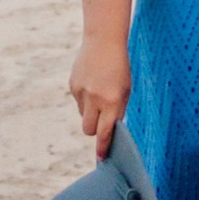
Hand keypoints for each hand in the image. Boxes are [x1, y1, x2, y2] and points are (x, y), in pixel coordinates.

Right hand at [68, 35, 131, 155]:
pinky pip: (78, 102)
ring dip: (91, 112)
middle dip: (95, 130)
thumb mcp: (126, 90)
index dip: (103, 147)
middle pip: (89, 130)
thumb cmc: (119, 67)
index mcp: (112, 101)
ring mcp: (82, 92)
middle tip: (101, 121)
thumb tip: (109, 131)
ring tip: (99, 93)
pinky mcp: (72, 85)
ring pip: (83, 116)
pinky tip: (92, 82)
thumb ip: (117, 111)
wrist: (103, 40)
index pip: (105, 132)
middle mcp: (95, 99)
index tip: (102, 158)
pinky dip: (85, 98)